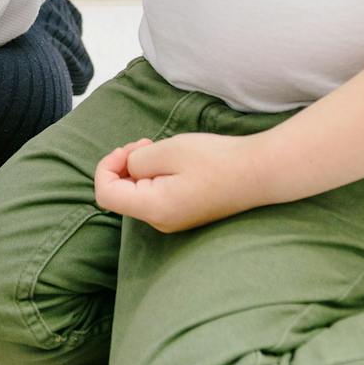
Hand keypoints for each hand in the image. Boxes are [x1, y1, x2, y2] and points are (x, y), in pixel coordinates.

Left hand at [93, 133, 267, 232]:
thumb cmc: (215, 160)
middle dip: (124, 164)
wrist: (258, 173)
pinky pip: (155, 196)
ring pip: (138, 194)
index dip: (106, 167)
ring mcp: (173, 221)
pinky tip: (172, 161)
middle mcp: (160, 222)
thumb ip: (136, 161)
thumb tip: (129, 169)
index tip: (128, 148)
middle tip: (146, 142)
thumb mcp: (167, 151)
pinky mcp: (184, 214)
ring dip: (140, 168)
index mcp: (153, 208)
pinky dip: (154, 176)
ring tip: (160, 148)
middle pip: (121, 195)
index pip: (105, 195)